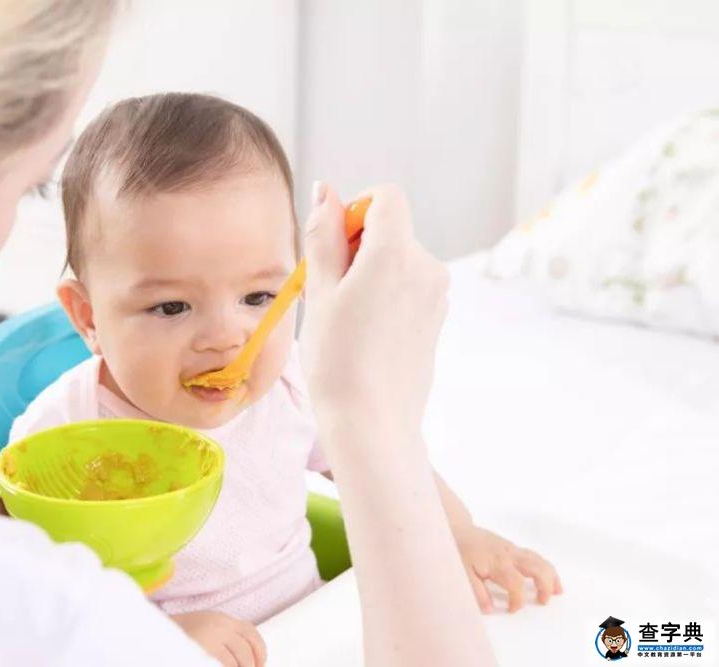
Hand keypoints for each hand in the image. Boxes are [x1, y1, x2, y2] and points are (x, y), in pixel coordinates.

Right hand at [171, 611, 266, 666]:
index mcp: (220, 619)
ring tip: (222, 665)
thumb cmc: (177, 636)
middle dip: (250, 666)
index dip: (259, 651)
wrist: (153, 636)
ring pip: (238, 662)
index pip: (251, 632)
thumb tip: (247, 660)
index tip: (260, 664)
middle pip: (247, 649)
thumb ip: (224, 637)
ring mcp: (212, 638)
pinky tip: (213, 665)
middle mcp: (219, 625)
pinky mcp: (206, 651)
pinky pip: (226, 665)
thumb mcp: (203, 628)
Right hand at [301, 182, 448, 437]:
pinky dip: (384, 295)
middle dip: (356, 246)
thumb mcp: (319, 292)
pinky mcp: (436, 318)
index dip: (354, 210)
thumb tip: (325, 190)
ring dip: (368, 273)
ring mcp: (437, 294)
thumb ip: (324, 236)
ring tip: (344, 319)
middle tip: (328, 292)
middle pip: (390, 229)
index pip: (385, 197)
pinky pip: (407, 287)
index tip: (333, 246)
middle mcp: (426, 267)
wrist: (372, 424)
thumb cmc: (337, 362)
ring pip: (397, 259)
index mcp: (396, 253)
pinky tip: (364, 334)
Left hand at [452, 525, 562, 612]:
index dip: (517, 600)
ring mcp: (513, 549)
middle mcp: (509, 554)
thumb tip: (490, 609)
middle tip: (543, 601)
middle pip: (536, 567)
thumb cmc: (460, 551)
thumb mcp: (462, 572)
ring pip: (539, 560)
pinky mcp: (513, 547)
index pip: (516, 584)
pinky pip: (534, 556)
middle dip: (545, 586)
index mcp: (497, 562)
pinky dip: (545, 568)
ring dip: (551, 576)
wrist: (457, 529)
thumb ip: (477, 591)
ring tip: (557, 591)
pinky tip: (548, 577)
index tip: (512, 610)